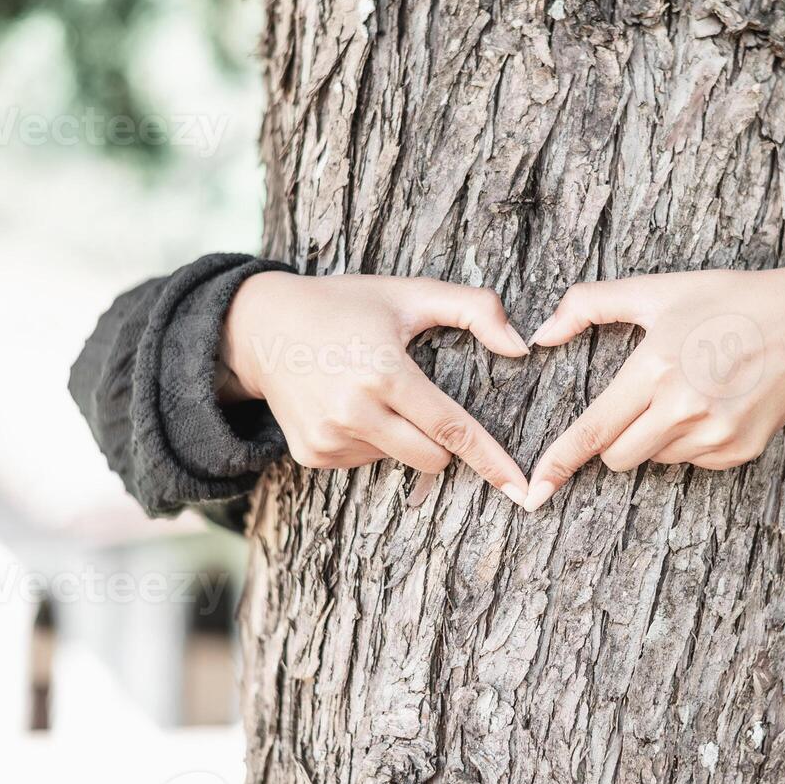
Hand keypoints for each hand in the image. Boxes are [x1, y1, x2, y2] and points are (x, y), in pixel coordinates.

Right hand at [219, 272, 532, 505]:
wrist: (261, 327)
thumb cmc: (345, 306)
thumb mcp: (409, 294)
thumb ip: (474, 309)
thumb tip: (523, 346)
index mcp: (384, 372)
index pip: (451, 428)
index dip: (490, 459)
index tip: (520, 489)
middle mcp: (354, 411)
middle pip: (432, 457)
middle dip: (443, 441)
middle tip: (419, 399)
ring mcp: (329, 438)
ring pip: (399, 459)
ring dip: (401, 436)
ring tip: (369, 390)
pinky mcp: (312, 455)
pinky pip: (365, 461)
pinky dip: (370, 441)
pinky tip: (346, 406)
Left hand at [523, 265, 784, 509]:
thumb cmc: (726, 302)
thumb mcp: (656, 291)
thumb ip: (589, 305)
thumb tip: (539, 334)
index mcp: (655, 366)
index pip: (594, 429)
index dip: (560, 461)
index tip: (536, 489)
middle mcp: (683, 407)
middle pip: (619, 457)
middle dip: (615, 439)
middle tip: (641, 401)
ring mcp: (715, 434)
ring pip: (655, 460)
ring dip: (655, 438)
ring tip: (688, 392)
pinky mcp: (739, 450)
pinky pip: (691, 462)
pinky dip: (689, 442)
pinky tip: (713, 405)